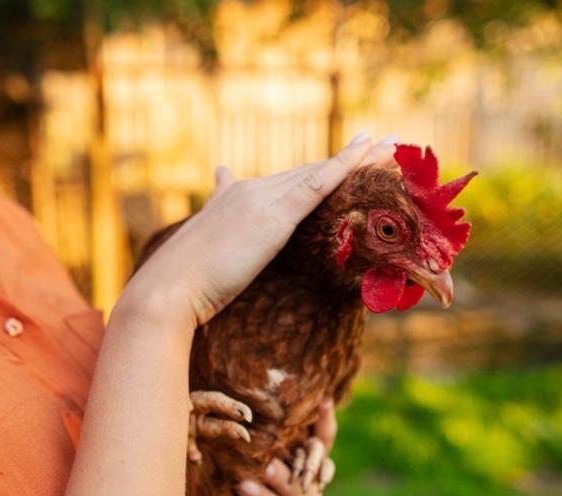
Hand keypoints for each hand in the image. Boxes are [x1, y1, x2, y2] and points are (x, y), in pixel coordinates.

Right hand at [119, 132, 398, 329]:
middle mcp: (249, 190)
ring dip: (360, 156)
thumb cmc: (182, 288)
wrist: (169, 289)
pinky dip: (346, 164)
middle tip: (381, 140)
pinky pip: (319, 183)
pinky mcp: (274, 216)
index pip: (283, 182)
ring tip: (393, 143)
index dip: (314, 171)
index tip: (336, 159)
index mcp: (230, 198)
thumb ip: (216, 250)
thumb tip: (215, 258)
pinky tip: (369, 150)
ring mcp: (262, 199)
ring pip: (320, 171)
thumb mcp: (203, 263)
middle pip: (308, 171)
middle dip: (346, 158)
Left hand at [236, 399, 337, 495]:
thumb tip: (273, 384)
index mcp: (305, 469)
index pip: (323, 447)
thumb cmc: (231, 465)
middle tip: (267, 467)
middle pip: (311, 493)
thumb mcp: (240, 441)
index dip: (324, 428)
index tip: (321, 403)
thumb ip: (261, 420)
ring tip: (245, 488)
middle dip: (289, 481)